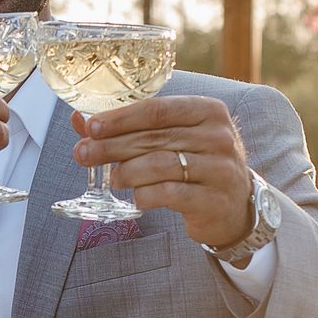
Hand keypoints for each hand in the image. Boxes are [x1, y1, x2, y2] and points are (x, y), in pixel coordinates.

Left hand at [73, 94, 254, 248]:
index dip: (120, 118)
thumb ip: (132, 128)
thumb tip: (80, 121)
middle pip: (153, 137)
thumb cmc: (198, 165)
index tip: (91, 127)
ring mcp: (219, 169)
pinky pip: (169, 194)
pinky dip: (145, 195)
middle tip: (84, 153)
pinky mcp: (213, 200)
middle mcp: (218, 136)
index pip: (157, 110)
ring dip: (127, 172)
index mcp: (208, 110)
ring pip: (159, 165)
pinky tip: (137, 197)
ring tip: (112, 178)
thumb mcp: (174, 139)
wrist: (236, 206)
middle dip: (112, 146)